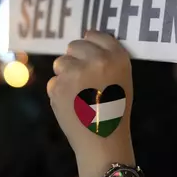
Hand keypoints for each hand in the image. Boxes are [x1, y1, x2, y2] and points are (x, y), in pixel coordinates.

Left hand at [48, 31, 134, 176]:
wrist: (103, 141)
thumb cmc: (115, 110)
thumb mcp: (122, 78)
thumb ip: (107, 58)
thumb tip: (85, 38)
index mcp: (117, 57)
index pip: (95, 35)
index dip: (90, 43)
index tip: (88, 54)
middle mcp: (97, 60)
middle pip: (74, 45)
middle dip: (75, 59)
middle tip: (84, 79)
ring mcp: (76, 73)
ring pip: (60, 62)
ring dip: (65, 74)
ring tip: (79, 94)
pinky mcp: (58, 86)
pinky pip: (54, 81)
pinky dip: (59, 92)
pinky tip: (72, 104)